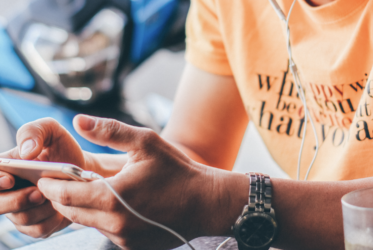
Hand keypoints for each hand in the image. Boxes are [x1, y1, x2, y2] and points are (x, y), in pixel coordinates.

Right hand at [0, 118, 94, 237]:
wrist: (83, 168)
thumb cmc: (62, 148)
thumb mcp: (51, 130)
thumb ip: (34, 131)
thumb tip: (26, 152)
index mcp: (6, 168)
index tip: (10, 180)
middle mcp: (8, 191)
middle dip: (16, 201)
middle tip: (38, 192)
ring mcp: (21, 209)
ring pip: (20, 219)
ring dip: (40, 209)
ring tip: (55, 196)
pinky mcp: (37, 224)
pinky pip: (39, 230)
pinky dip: (52, 220)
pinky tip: (61, 207)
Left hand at [38, 115, 248, 248]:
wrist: (206, 203)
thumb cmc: (177, 171)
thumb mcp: (146, 143)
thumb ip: (110, 131)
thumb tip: (79, 121)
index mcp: (112, 197)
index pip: (64, 194)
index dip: (50, 184)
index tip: (44, 176)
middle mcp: (114, 223)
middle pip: (71, 211)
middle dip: (61, 196)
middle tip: (60, 181)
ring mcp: (123, 238)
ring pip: (88, 222)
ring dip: (82, 206)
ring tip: (87, 188)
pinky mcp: (132, 245)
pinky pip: (106, 231)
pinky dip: (102, 217)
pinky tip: (114, 202)